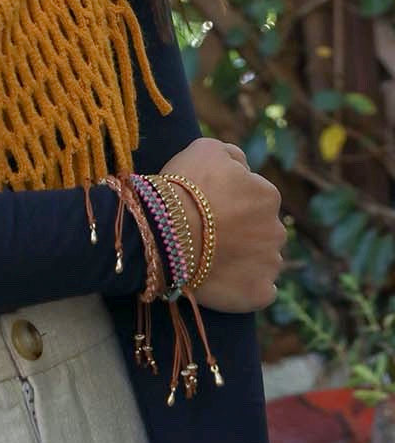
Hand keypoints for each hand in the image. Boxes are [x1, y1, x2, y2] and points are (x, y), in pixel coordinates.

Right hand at [157, 137, 286, 312]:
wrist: (166, 232)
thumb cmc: (183, 186)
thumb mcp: (206, 149)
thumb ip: (233, 155)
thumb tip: (244, 166)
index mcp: (267, 195)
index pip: (256, 198)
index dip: (231, 202)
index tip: (208, 208)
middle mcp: (276, 230)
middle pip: (262, 230)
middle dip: (243, 232)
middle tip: (209, 234)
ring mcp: (269, 265)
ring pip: (262, 260)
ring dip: (244, 259)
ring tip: (212, 259)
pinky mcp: (259, 293)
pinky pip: (259, 290)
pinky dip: (244, 286)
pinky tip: (222, 280)